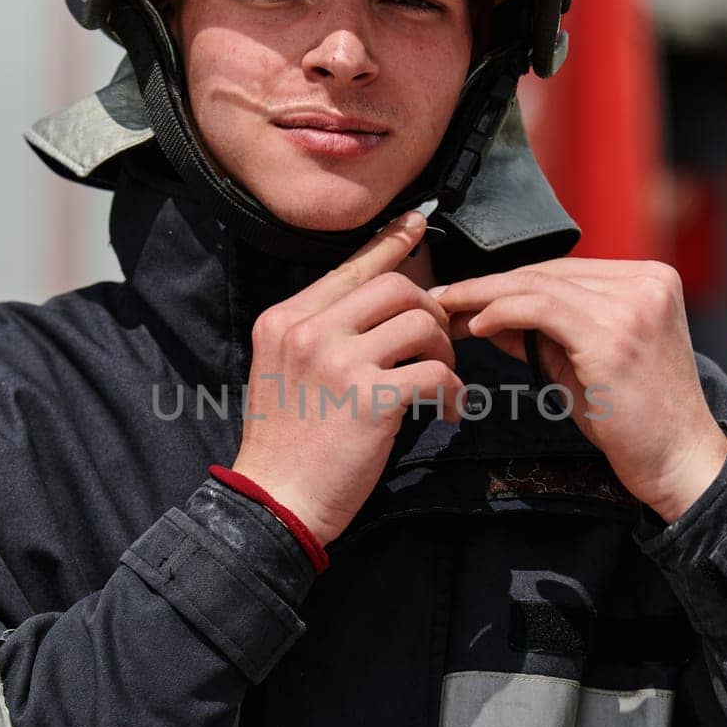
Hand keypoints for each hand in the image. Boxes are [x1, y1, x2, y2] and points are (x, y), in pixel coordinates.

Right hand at [234, 210, 462, 545]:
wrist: (275, 500)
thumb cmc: (285, 445)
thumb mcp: (282, 371)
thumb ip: (318, 334)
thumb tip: (375, 306)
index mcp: (284, 319)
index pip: (349, 267)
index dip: (390, 243)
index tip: (417, 226)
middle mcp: (308, 331)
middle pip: (395, 287)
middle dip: (429, 310)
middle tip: (438, 345)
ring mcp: (338, 362)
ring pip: (421, 324)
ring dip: (445, 353)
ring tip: (441, 382)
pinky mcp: (370, 398)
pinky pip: (435, 374)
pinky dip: (452, 392)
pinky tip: (445, 412)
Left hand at [432, 259, 726, 521]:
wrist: (680, 461)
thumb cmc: (635, 420)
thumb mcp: (585, 362)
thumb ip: (543, 333)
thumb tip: (486, 315)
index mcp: (650, 281)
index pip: (565, 270)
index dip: (511, 281)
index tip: (466, 296)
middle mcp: (647, 283)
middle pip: (550, 272)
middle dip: (489, 285)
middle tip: (442, 298)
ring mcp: (633, 305)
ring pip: (540, 285)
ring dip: (485, 296)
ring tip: (448, 310)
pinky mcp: (614, 334)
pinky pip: (541, 308)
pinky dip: (501, 312)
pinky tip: (477, 325)